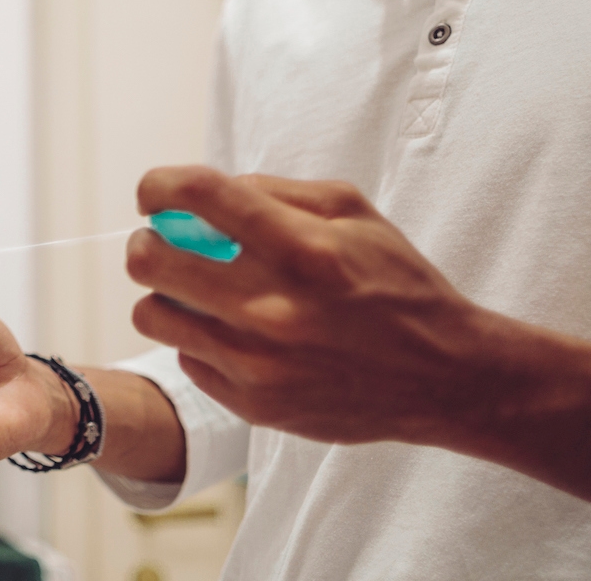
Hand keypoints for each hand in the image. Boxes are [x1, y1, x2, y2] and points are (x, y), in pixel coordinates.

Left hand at [126, 166, 499, 445]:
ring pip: (152, 314)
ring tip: (193, 291)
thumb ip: (274, 191)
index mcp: (303, 248)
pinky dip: (200, 340)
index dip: (158, 185)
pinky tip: (236, 334)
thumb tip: (204, 191)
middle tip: (162, 242)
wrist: (444, 377)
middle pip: (150, 261)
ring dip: (163, 294)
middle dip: (147, 242)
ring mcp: (259, 363)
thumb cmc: (396, 284)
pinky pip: (187, 357)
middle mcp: (274, 308)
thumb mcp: (353, 212)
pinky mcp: (254, 404)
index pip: (197, 195)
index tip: (154, 192)